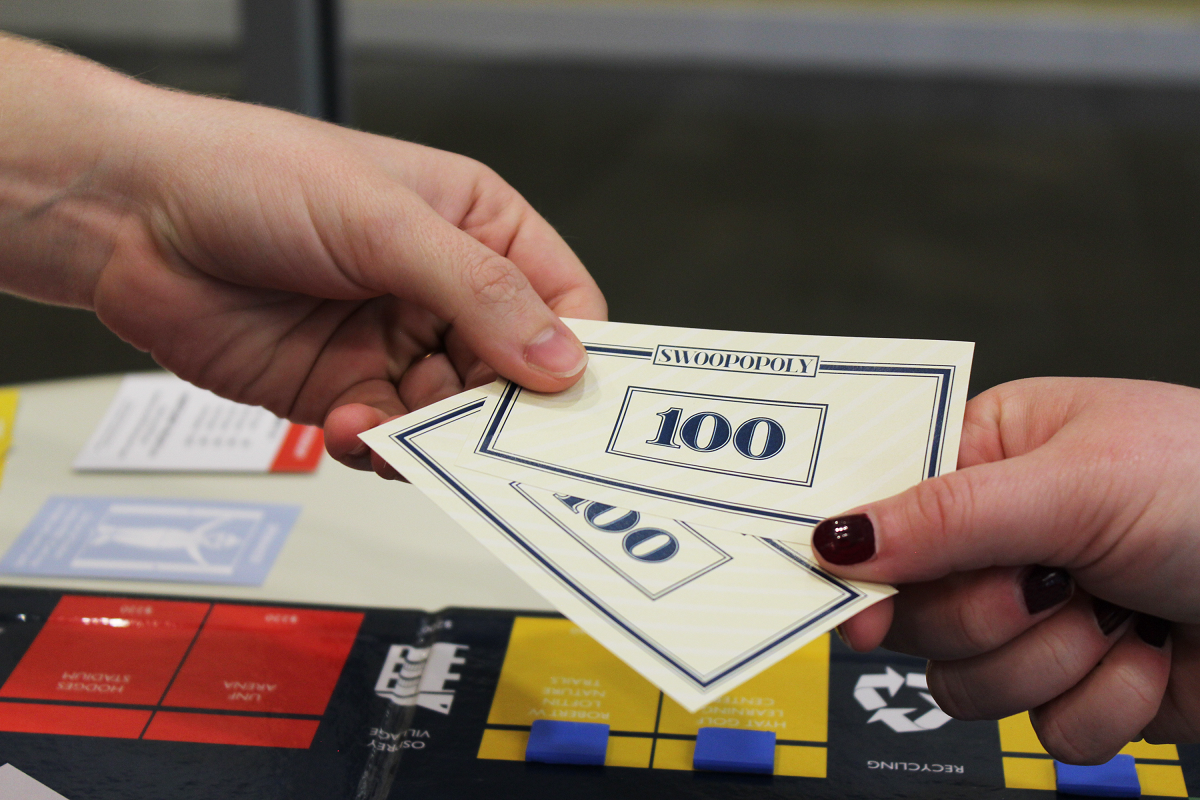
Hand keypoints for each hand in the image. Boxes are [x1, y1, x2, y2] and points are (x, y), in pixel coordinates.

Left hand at [0, 35, 605, 476]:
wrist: (128, 215)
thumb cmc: (249, 173)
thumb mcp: (382, 221)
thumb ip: (478, 291)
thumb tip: (559, 357)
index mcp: (473, 225)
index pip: (560, 299)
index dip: (574, 351)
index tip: (574, 401)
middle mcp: (440, 288)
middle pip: (514, 372)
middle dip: (503, 410)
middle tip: (491, 439)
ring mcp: (392, 342)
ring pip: (455, 417)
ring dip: (436, 436)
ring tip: (401, 427)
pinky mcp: (344, 389)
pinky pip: (393, 438)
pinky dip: (382, 447)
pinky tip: (352, 425)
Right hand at [811, 377, 1199, 763]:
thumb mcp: (1078, 483)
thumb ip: (948, 515)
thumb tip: (838, 537)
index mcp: (991, 460)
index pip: (884, 512)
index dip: (865, 565)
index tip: (857, 610)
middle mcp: (1005, 541)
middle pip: (917, 612)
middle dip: (990, 615)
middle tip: (1048, 585)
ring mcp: (1039, 619)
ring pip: (966, 682)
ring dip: (1054, 661)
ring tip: (1116, 614)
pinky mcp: (1080, 686)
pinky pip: (1040, 730)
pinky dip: (1103, 703)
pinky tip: (1147, 654)